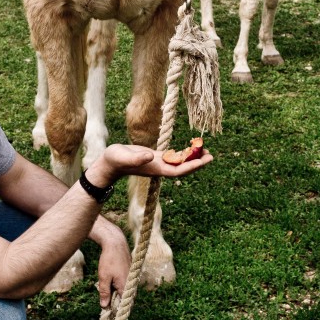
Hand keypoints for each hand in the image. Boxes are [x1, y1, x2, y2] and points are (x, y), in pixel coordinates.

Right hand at [89, 143, 212, 187]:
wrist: (109, 163)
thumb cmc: (115, 159)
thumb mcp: (124, 156)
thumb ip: (136, 158)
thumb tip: (150, 156)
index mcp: (155, 168)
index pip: (178, 170)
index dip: (191, 166)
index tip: (203, 160)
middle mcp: (159, 167)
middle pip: (182, 168)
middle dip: (197, 162)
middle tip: (211, 154)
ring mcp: (158, 163)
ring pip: (179, 162)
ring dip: (192, 157)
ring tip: (204, 149)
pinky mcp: (155, 157)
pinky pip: (172, 157)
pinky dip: (182, 154)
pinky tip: (189, 149)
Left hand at [95, 222, 130, 306]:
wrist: (115, 242)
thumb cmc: (109, 260)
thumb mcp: (103, 278)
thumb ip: (104, 293)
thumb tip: (105, 306)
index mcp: (125, 286)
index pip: (123, 304)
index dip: (115, 309)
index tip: (107, 312)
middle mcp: (131, 282)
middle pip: (123, 297)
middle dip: (114, 300)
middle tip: (104, 299)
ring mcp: (131, 276)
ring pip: (122, 289)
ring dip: (114, 291)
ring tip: (106, 284)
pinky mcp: (129, 271)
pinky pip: (123, 282)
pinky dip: (116, 283)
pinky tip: (110, 277)